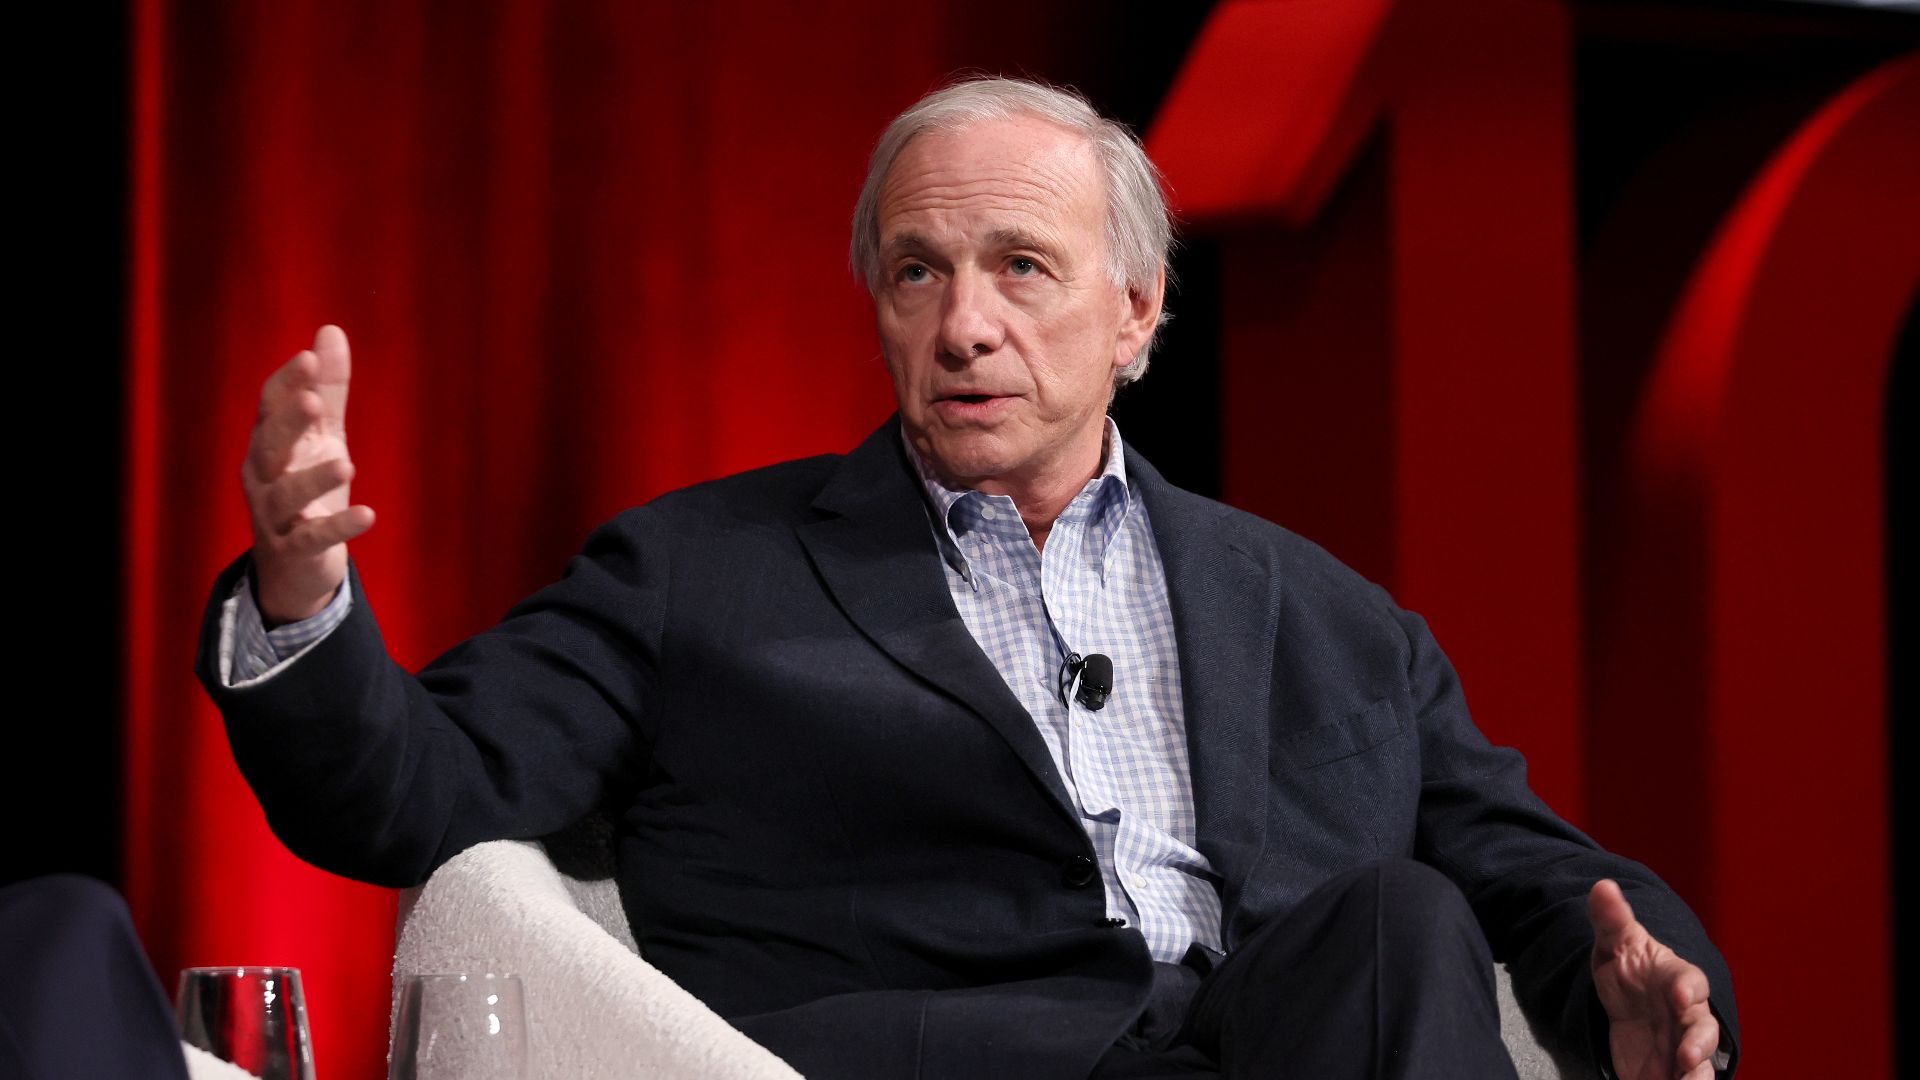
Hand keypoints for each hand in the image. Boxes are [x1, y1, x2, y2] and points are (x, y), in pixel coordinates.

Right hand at [242, 325, 374, 624]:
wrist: (295, 564)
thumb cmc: (306, 486)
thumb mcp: (322, 435)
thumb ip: (328, 389)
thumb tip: (330, 330)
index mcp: (269, 442)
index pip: (270, 406)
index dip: (288, 383)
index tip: (309, 358)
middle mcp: (264, 475)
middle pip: (269, 445)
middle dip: (288, 423)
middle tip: (311, 401)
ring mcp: (275, 514)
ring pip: (286, 493)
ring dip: (313, 478)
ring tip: (346, 464)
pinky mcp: (295, 549)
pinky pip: (313, 537)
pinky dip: (338, 527)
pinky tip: (368, 514)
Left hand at [1588, 879, 1720, 1079]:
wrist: (1624, 1002)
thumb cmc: (1628, 969)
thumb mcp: (1614, 943)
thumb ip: (1611, 918)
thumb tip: (1602, 886)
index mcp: (1676, 978)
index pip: (1691, 980)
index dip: (1688, 987)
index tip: (1678, 995)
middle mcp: (1687, 1013)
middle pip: (1704, 1028)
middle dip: (1699, 1042)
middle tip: (1685, 1056)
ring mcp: (1683, 1042)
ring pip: (1703, 1061)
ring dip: (1699, 1074)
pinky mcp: (1674, 1069)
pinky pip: (1689, 1079)